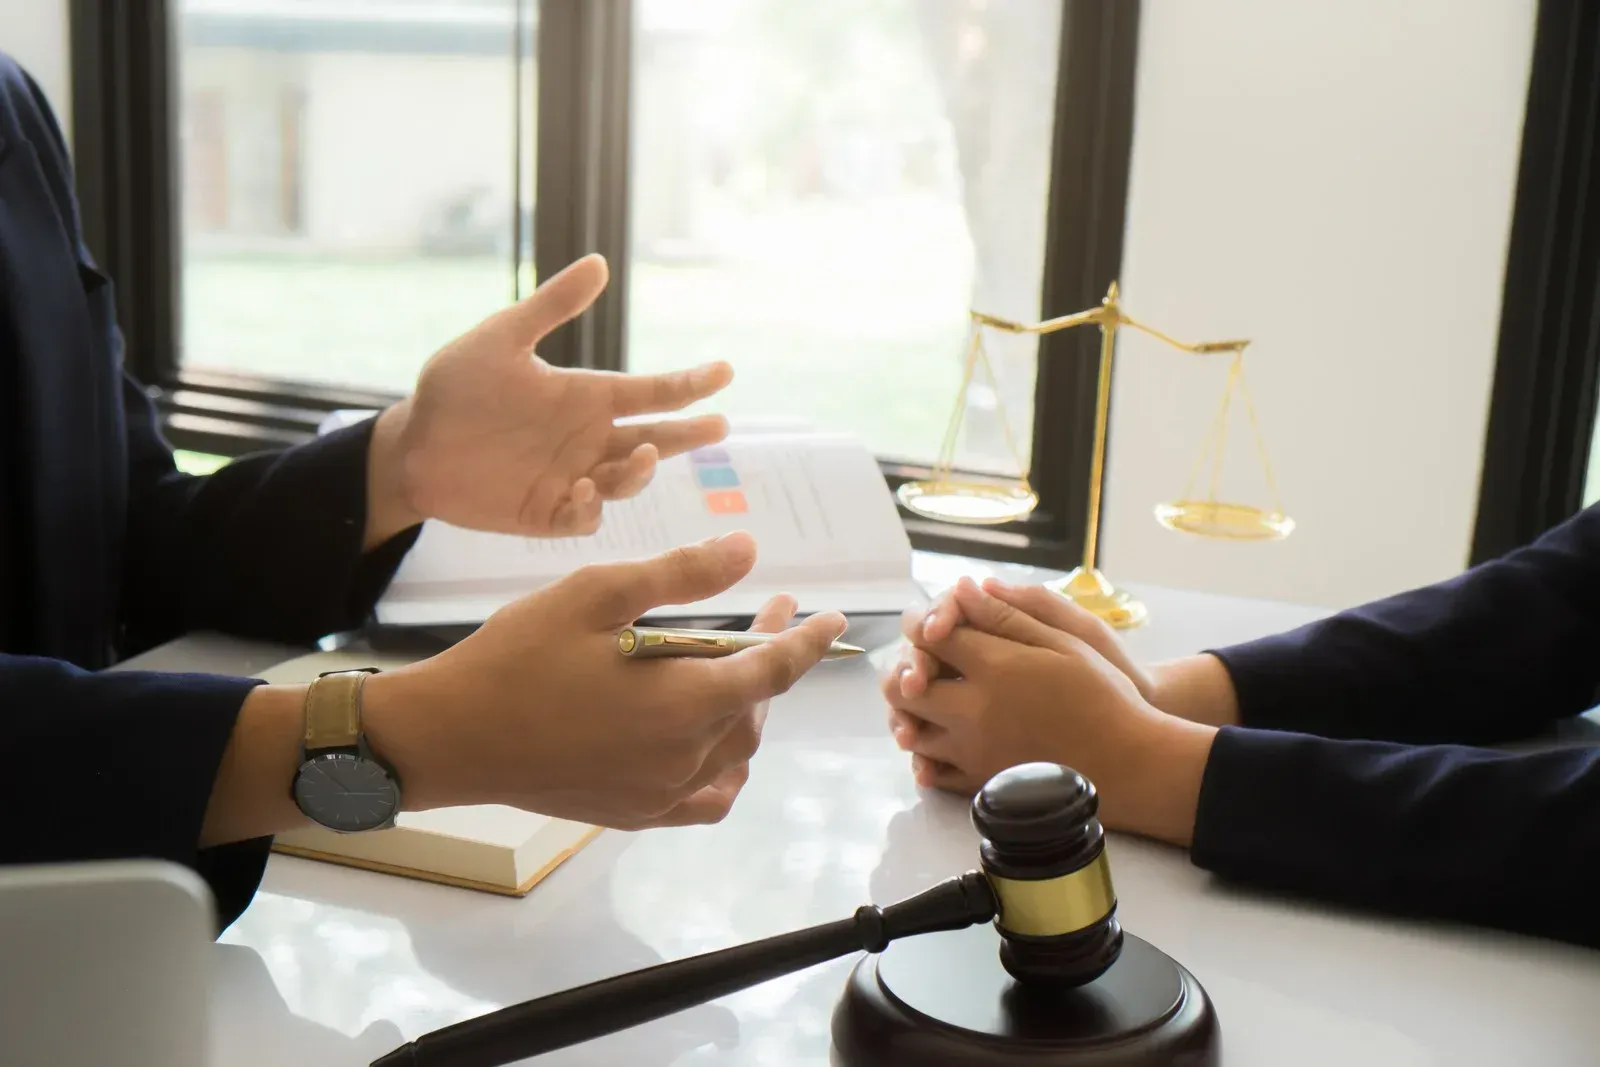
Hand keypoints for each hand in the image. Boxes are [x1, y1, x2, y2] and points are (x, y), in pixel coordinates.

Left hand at [363, 254, 733, 546]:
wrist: (411, 444)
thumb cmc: (455, 387)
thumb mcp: (502, 338)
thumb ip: (551, 306)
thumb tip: (599, 263)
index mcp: (587, 397)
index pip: (652, 391)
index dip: (689, 383)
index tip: (724, 371)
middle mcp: (589, 438)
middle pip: (654, 438)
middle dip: (688, 434)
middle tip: (719, 426)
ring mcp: (573, 477)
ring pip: (627, 480)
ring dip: (640, 471)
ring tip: (641, 456)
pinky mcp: (548, 512)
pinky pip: (584, 517)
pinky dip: (592, 507)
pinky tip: (584, 490)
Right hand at [366, 531, 847, 829]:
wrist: (450, 736)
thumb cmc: (518, 655)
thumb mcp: (598, 594)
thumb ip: (680, 575)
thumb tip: (747, 551)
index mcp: (684, 702)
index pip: (772, 672)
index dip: (807, 642)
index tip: (832, 618)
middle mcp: (684, 757)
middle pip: (754, 709)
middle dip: (769, 660)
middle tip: (766, 616)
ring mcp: (659, 793)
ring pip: (735, 753)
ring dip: (748, 710)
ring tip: (738, 669)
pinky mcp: (632, 814)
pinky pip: (705, 799)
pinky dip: (725, 770)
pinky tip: (717, 747)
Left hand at [882, 579, 1213, 843]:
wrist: (1129, 763)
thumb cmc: (1104, 695)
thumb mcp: (1065, 642)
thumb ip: (1007, 615)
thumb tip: (962, 588)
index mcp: (994, 667)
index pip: (929, 635)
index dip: (920, 623)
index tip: (928, 622)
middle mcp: (974, 711)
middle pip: (905, 685)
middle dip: (904, 667)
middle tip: (917, 661)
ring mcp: (973, 751)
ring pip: (911, 729)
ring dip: (909, 711)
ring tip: (925, 698)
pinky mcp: (980, 783)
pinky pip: (932, 769)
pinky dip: (925, 752)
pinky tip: (938, 737)